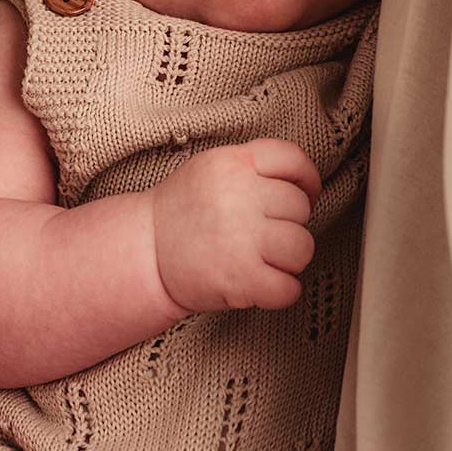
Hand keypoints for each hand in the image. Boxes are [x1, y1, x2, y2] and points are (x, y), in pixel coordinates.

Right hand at [151, 139, 320, 314]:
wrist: (144, 252)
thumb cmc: (181, 212)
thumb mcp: (212, 167)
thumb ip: (253, 166)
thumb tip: (304, 184)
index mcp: (233, 163)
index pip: (293, 159)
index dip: (308, 179)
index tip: (307, 193)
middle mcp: (240, 196)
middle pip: (300, 207)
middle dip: (290, 223)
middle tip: (266, 232)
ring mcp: (242, 238)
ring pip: (302, 247)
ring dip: (290, 259)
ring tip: (266, 258)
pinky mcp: (241, 279)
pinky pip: (289, 288)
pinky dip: (281, 291)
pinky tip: (263, 283)